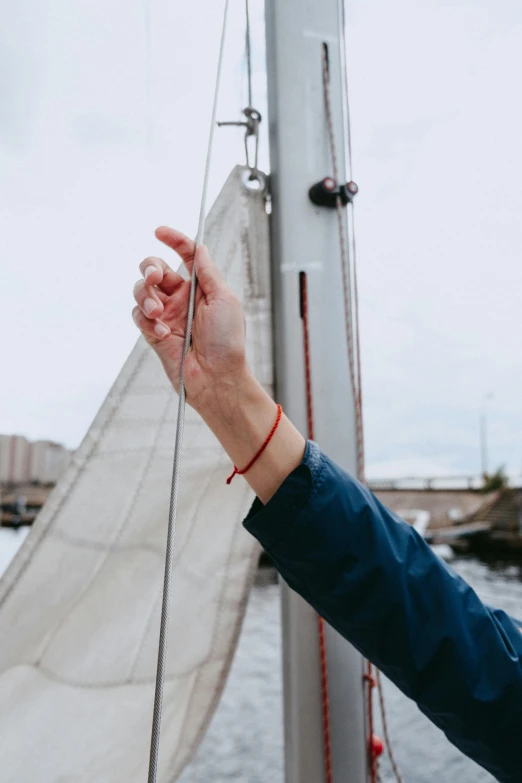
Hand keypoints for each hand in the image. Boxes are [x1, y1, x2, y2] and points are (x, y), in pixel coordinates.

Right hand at [132, 226, 247, 409]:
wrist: (217, 378)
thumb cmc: (227, 342)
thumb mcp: (224, 300)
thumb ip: (207, 273)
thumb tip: (200, 248)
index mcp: (200, 288)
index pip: (185, 255)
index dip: (173, 240)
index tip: (160, 231)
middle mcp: (181, 298)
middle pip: (154, 268)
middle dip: (149, 267)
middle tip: (155, 277)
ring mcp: (166, 315)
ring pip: (141, 290)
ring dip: (145, 296)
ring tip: (158, 312)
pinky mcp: (154, 333)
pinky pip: (139, 316)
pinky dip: (148, 322)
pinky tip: (165, 334)